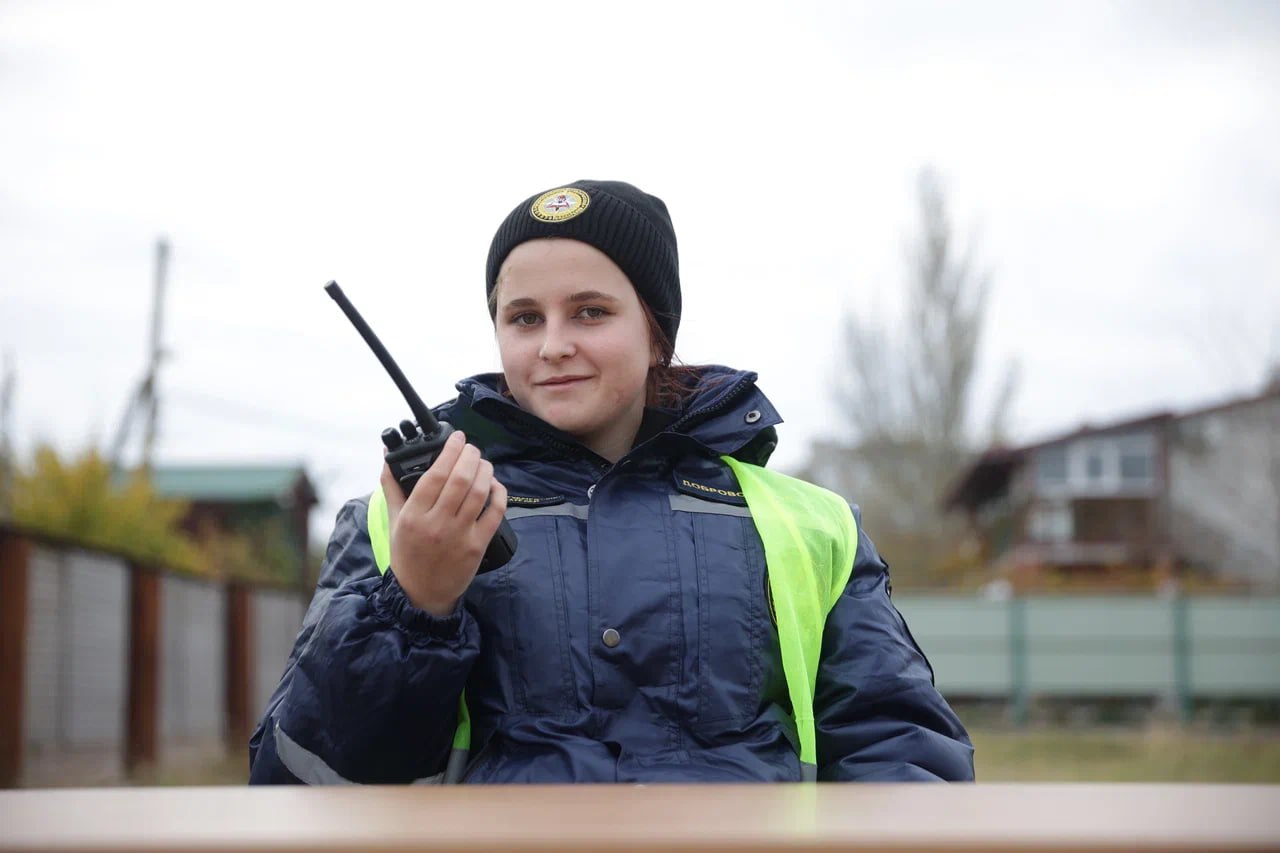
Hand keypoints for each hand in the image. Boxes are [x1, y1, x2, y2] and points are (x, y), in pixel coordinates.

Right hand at [381, 430, 507, 616]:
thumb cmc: (407, 555)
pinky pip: (495, 513)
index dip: (450, 451)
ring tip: (483, 462)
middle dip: (470, 456)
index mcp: (413, 515)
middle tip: (472, 448)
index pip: (434, 474)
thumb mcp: (393, 520)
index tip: (457, 437)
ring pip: (479, 492)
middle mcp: (436, 524)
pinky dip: (498, 493)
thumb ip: (392, 487)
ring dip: (485, 470)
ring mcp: (459, 535)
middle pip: (460, 479)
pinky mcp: (477, 546)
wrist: (421, 594)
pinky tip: (495, 484)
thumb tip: (387, 457)